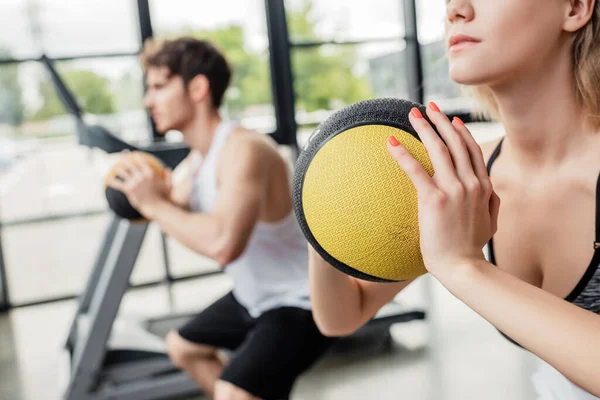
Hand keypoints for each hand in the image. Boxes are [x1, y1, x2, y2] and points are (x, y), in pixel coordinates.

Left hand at [107, 152, 171, 217]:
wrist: (156, 207)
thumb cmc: (163, 198)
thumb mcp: (168, 186)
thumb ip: (168, 176)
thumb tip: (168, 169)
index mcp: (150, 173)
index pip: (141, 161)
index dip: (136, 156)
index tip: (133, 153)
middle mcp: (141, 175)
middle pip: (130, 164)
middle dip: (125, 159)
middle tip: (121, 155)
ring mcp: (134, 182)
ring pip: (122, 172)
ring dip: (118, 169)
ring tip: (115, 167)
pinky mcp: (129, 189)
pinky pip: (118, 184)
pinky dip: (113, 182)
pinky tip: (109, 181)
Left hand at [386, 103, 500, 279]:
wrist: (462, 267)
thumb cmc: (471, 248)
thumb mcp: (490, 222)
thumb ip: (491, 203)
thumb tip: (490, 190)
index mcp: (483, 187)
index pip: (471, 150)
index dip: (460, 132)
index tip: (451, 119)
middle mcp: (470, 183)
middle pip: (455, 143)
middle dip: (441, 121)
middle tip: (429, 106)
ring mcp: (454, 190)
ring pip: (438, 150)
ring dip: (424, 128)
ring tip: (412, 114)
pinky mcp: (434, 200)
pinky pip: (416, 170)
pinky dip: (402, 154)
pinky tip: (391, 142)